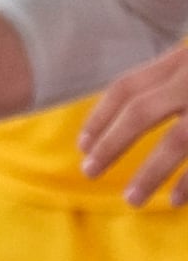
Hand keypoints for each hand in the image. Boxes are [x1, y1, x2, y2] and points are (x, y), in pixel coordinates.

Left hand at [80, 44, 187, 203]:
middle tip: (89, 172)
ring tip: (131, 200)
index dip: (101, 117)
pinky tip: (174, 201)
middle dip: (112, 145)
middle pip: (142, 112)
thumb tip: (150, 106)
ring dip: (149, 173)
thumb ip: (175, 80)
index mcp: (183, 59)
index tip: (82, 144)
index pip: (130, 86)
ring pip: (176, 141)